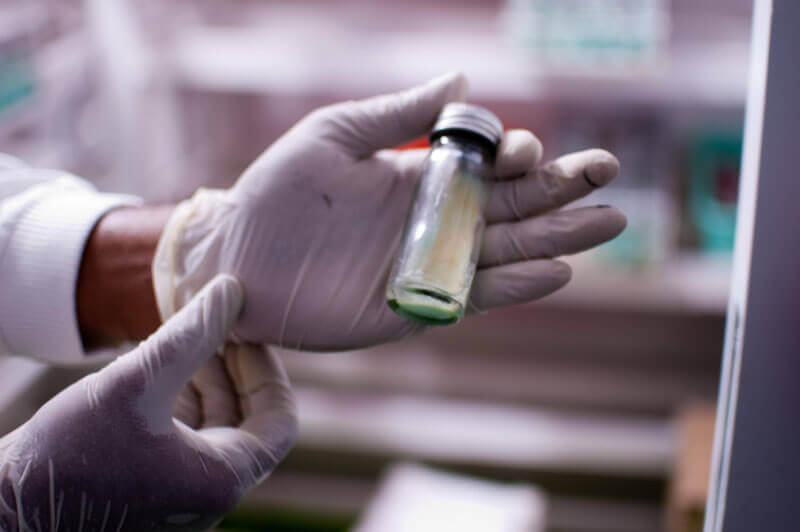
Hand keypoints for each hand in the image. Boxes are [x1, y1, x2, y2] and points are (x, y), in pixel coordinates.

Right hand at [0, 275, 296, 530]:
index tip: (244, 333)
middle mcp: (207, 494)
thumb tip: (233, 290)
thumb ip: (191, 334)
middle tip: (217, 325)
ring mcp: (180, 493)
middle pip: (248, 422)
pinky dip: (181, 399)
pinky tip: (161, 364)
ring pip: (216, 427)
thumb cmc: (66, 455)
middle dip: (234, 370)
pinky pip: (185, 437)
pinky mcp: (152, 485)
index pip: (279, 422)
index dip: (267, 371)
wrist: (1, 509)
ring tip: (188, 336)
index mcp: (220, 482)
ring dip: (207, 380)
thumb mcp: (136, 382)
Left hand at [152, 73, 625, 350]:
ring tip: (607, 225)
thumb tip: (463, 80)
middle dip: (563, 195)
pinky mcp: (418, 307)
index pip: (488, 167)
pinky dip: (516, 286)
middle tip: (611, 184)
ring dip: (558, 240)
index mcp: (419, 177)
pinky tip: (556, 272)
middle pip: (514, 209)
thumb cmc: (278, 193)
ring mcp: (431, 266)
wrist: (239, 260)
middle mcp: (435, 222)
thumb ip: (397, 115)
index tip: (531, 151)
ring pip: (508, 252)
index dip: (518, 158)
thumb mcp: (334, 136)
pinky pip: (476, 296)